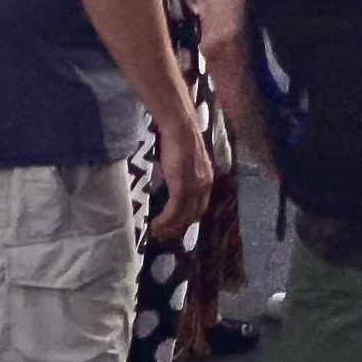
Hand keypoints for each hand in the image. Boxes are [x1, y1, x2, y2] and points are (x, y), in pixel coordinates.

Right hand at [149, 115, 211, 241]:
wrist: (179, 127)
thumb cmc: (178, 140)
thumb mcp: (184, 164)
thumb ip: (182, 177)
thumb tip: (171, 189)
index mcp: (206, 179)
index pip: (199, 207)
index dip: (186, 220)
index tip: (173, 227)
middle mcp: (205, 185)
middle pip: (193, 215)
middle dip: (177, 228)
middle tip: (162, 234)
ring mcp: (195, 186)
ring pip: (183, 216)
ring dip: (168, 227)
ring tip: (155, 232)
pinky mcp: (183, 186)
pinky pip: (174, 210)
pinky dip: (165, 221)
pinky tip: (155, 224)